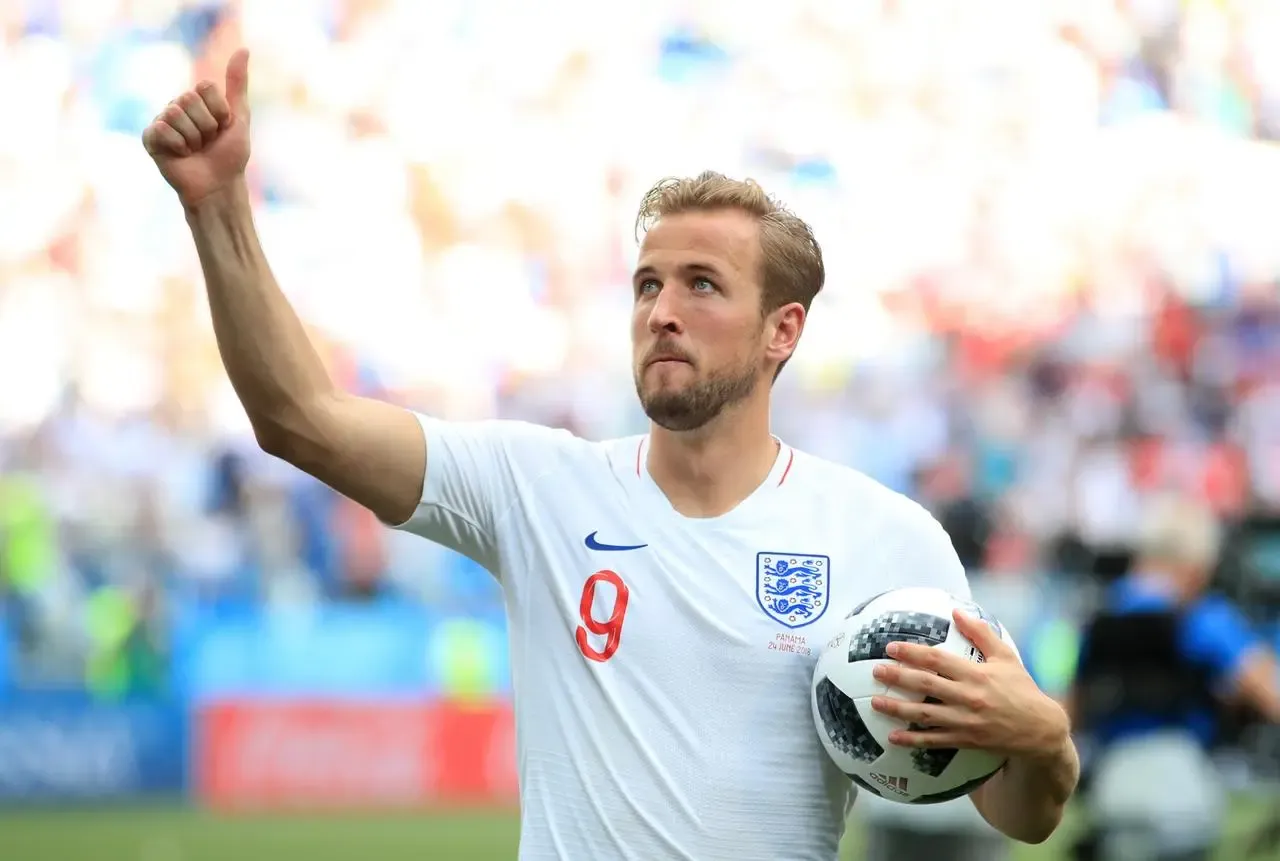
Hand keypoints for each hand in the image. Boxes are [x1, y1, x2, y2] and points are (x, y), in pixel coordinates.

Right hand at [142, 49, 251, 207]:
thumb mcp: (239, 118)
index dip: (219, 111)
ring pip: (174, 113)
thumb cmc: (230, 156)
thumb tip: (243, 49)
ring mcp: (163, 121)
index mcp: (197, 100)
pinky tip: (180, 155)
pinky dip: (177, 145)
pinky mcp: (151, 138)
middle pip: (188, 98)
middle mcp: (178, 107)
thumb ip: (237, 84)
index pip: (204, 87)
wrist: (218, 186)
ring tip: (194, 150)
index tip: (223, 128)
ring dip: (192, 138)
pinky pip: (160, 129)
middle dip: (206, 126)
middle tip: (207, 142)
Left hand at [869, 609, 1068, 760]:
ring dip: (898, 709)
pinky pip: (934, 741)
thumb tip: (957, 610)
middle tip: (876, 671)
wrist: (1040, 730)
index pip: (937, 659)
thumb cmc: (1021, 689)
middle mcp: (968, 697)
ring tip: (875, 702)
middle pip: (925, 685)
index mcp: (975, 674)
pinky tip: (893, 737)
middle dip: (897, 677)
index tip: (891, 647)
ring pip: (924, 715)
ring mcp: (965, 721)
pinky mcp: (966, 739)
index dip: (912, 652)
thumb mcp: (1006, 657)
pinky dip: (913, 740)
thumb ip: (981, 633)